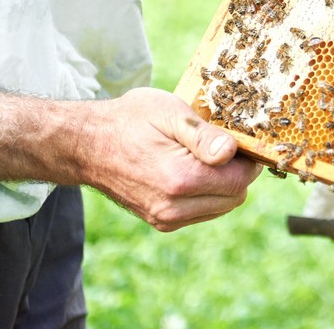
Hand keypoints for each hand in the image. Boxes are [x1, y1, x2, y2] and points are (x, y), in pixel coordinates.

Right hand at [78, 88, 262, 231]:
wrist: (86, 144)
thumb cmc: (129, 121)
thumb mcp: (169, 113)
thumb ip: (204, 135)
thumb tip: (231, 152)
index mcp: (180, 180)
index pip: (240, 181)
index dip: (247, 159)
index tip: (238, 139)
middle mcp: (173, 207)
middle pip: (235, 197)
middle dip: (236, 172)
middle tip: (222, 145)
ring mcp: (165, 218)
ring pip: (221, 207)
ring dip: (223, 185)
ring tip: (203, 156)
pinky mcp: (160, 221)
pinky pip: (202, 212)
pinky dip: (207, 194)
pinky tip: (192, 170)